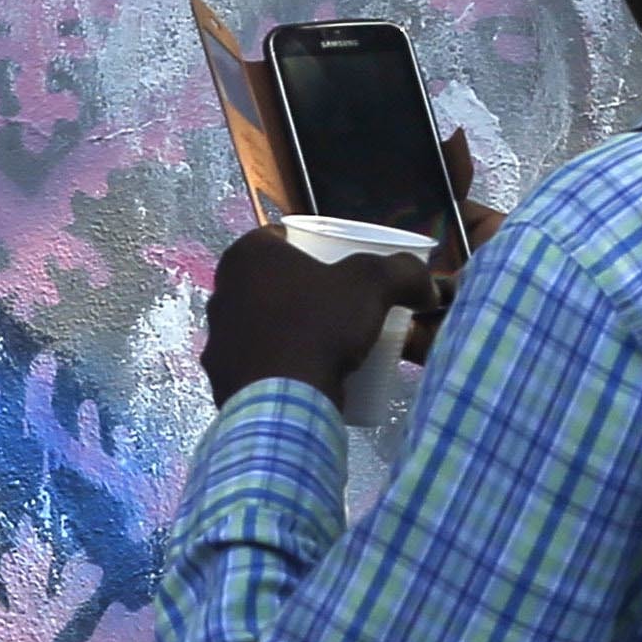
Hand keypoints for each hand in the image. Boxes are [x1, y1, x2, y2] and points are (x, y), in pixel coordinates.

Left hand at [203, 128, 492, 404]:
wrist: (284, 404)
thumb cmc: (321, 327)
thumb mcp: (373, 285)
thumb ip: (404, 273)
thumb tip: (429, 290)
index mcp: (245, 256)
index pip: (282, 238)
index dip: (315, 248)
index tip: (341, 267)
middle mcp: (219, 292)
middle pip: (271, 283)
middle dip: (301, 291)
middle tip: (339, 306)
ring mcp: (213, 338)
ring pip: (260, 324)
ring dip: (287, 329)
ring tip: (325, 344)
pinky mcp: (217, 379)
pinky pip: (254, 364)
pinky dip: (275, 366)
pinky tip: (303, 376)